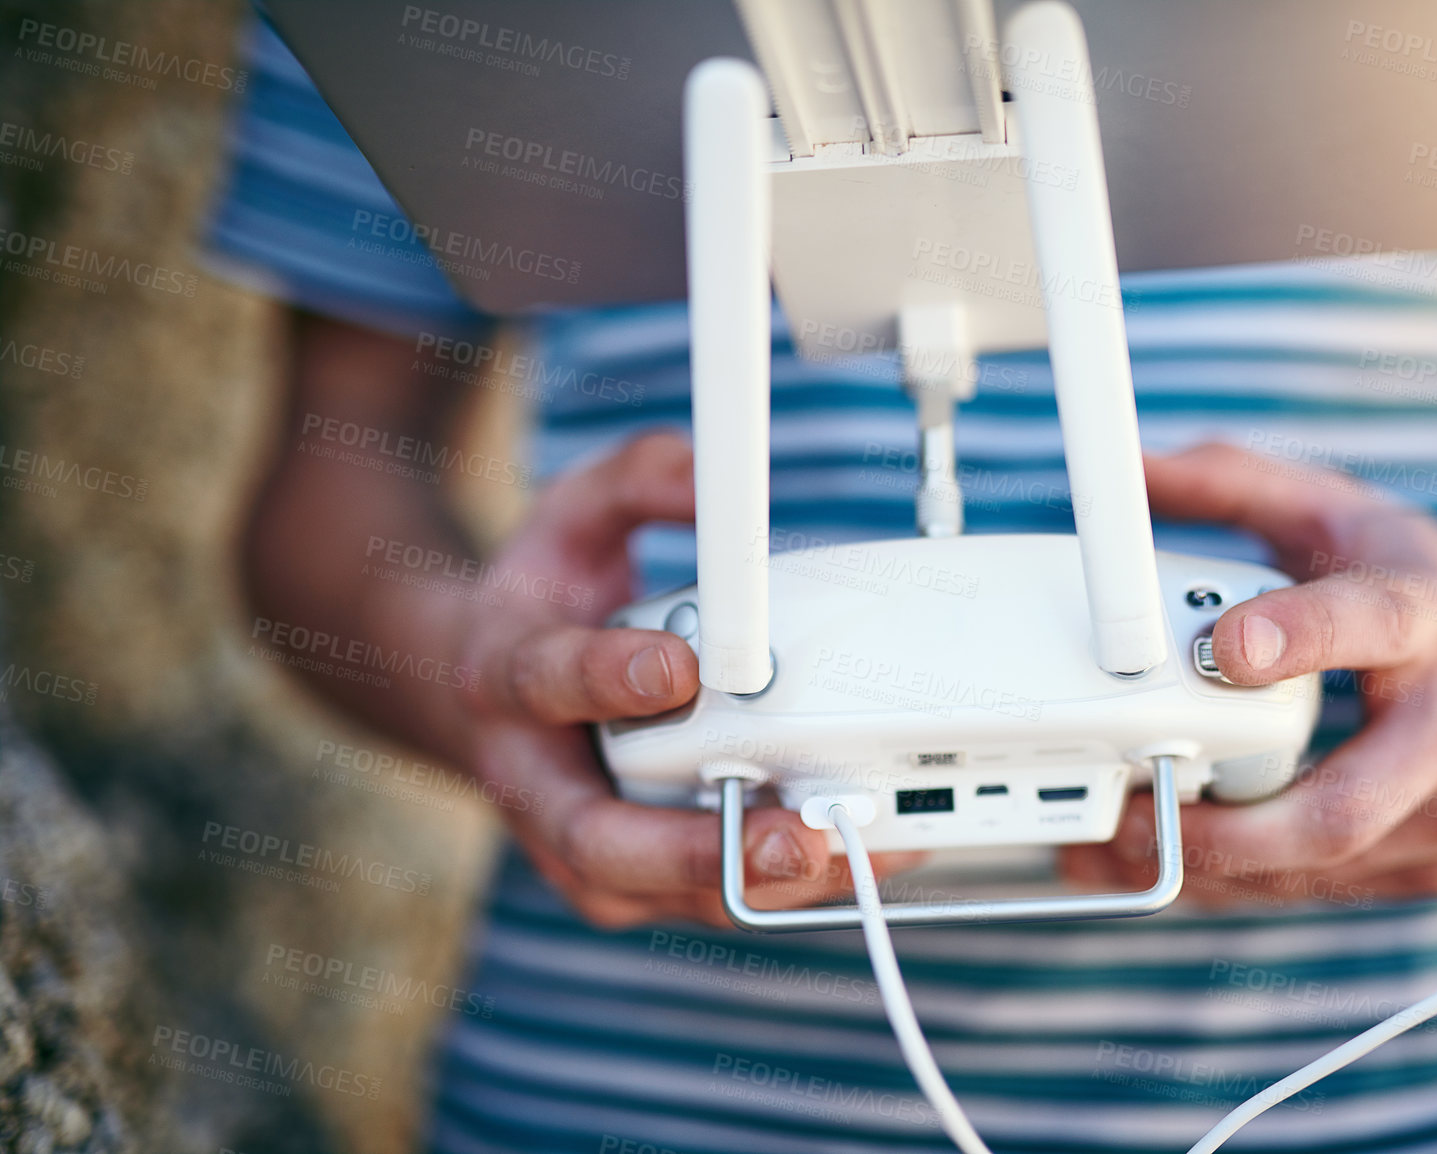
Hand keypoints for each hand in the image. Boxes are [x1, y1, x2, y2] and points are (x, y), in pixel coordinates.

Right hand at [446, 433, 919, 926]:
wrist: (499, 696)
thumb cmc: (548, 608)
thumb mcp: (575, 515)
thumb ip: (640, 480)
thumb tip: (719, 475)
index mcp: (508, 676)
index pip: (544, 681)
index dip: (605, 678)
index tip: (680, 667)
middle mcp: (536, 780)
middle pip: (597, 841)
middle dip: (695, 848)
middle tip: (784, 833)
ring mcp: (582, 845)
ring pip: (661, 894)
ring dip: (759, 885)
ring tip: (847, 855)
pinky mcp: (635, 880)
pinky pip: (706, 898)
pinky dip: (785, 890)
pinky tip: (858, 857)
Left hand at [1061, 443, 1436, 907]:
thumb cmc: (1422, 582)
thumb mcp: (1335, 507)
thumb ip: (1229, 482)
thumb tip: (1127, 468)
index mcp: (1430, 617)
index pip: (1369, 626)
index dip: (1297, 639)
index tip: (1222, 649)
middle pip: (1339, 807)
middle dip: (1220, 828)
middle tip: (1122, 814)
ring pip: (1319, 868)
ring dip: (1206, 870)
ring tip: (1110, 849)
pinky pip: (1322, 891)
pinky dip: (1237, 885)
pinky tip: (1171, 863)